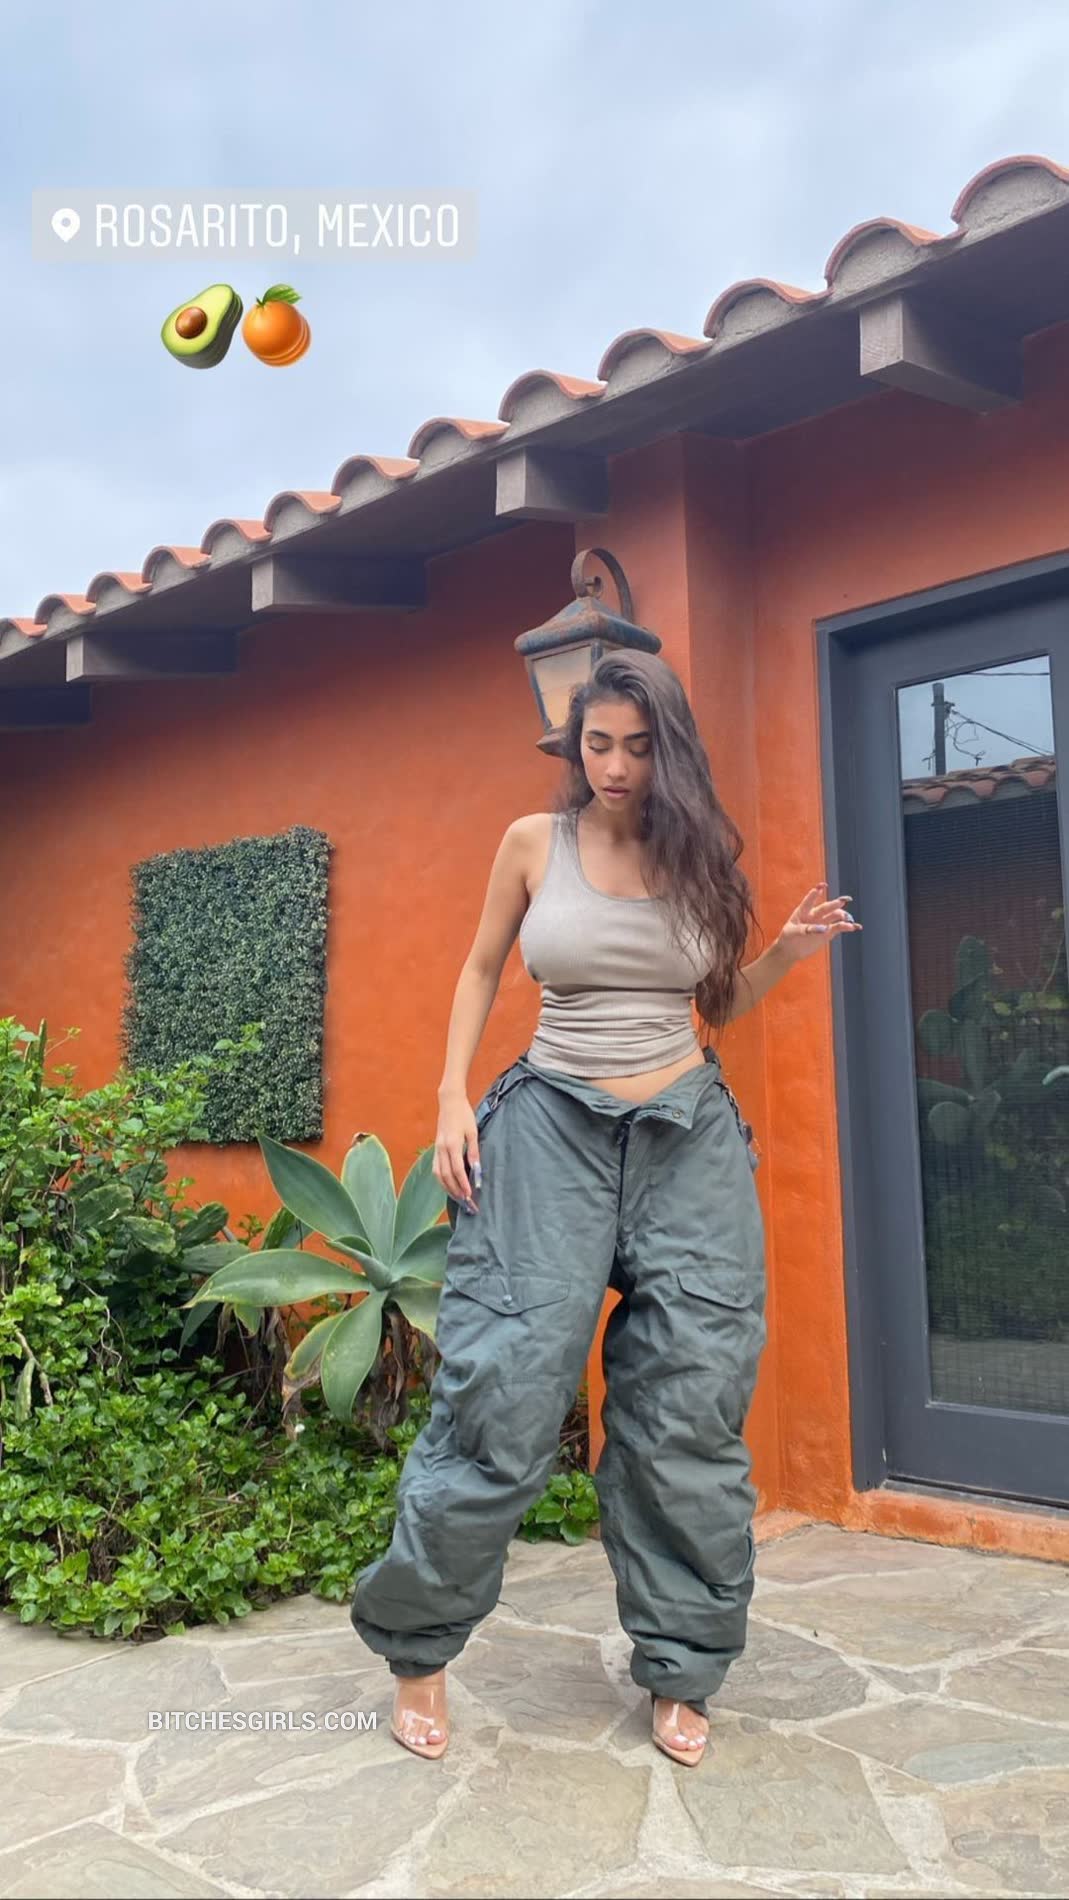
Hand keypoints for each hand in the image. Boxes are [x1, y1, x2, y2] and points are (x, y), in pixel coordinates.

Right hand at [434, 1094, 481, 1210]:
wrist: (449, 1102)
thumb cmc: (464, 1115)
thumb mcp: (473, 1132)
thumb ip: (474, 1152)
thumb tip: (477, 1169)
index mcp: (452, 1144)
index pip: (457, 1169)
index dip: (463, 1183)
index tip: (470, 1194)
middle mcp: (441, 1149)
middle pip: (446, 1175)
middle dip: (455, 1190)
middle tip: (466, 1201)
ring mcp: (436, 1149)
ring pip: (438, 1174)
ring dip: (447, 1187)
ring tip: (457, 1197)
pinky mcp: (435, 1149)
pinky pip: (436, 1169)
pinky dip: (441, 1180)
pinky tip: (449, 1185)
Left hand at [776, 883, 860, 964]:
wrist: (791, 949)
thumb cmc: (788, 938)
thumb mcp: (792, 932)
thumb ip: (806, 929)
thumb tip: (823, 929)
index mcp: (803, 911)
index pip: (809, 901)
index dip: (815, 893)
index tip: (822, 886)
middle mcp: (814, 915)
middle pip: (826, 908)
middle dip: (834, 904)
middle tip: (843, 901)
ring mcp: (822, 923)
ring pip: (834, 916)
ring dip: (842, 916)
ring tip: (848, 918)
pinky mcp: (828, 932)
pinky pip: (839, 928)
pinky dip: (847, 927)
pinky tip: (855, 927)